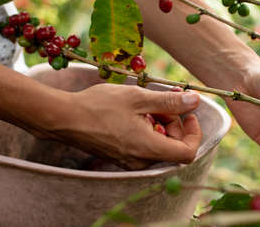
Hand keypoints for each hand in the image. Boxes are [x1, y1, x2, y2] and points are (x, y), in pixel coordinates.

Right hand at [45, 84, 201, 169]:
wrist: (64, 118)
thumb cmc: (99, 106)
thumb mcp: (138, 98)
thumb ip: (170, 101)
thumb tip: (195, 100)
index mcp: (148, 148)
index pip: (187, 152)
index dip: (193, 132)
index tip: (188, 113)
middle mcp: (141, 160)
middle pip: (172, 146)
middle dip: (174, 122)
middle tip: (163, 100)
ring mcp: (130, 160)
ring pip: (158, 144)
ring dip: (159, 123)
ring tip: (144, 103)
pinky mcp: (121, 156)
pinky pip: (144, 145)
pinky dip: (147, 129)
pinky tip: (134, 112)